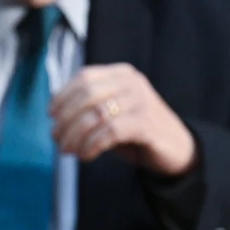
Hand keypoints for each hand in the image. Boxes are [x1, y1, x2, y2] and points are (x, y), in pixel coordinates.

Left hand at [49, 64, 195, 176]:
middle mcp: (132, 83)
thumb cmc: (138, 132)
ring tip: (69, 150)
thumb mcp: (113, 113)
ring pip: (95, 114)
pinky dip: (92, 144)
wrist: (177, 149)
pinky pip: (109, 132)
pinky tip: (86, 155)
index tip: (52, 115)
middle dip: (66, 119)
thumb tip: (57, 117)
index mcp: (121, 74)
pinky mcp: (146, 123)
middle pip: (86, 95)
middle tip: (57, 139)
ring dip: (75, 135)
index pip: (84, 77)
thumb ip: (90, 108)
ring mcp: (141, 101)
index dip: (63, 95)